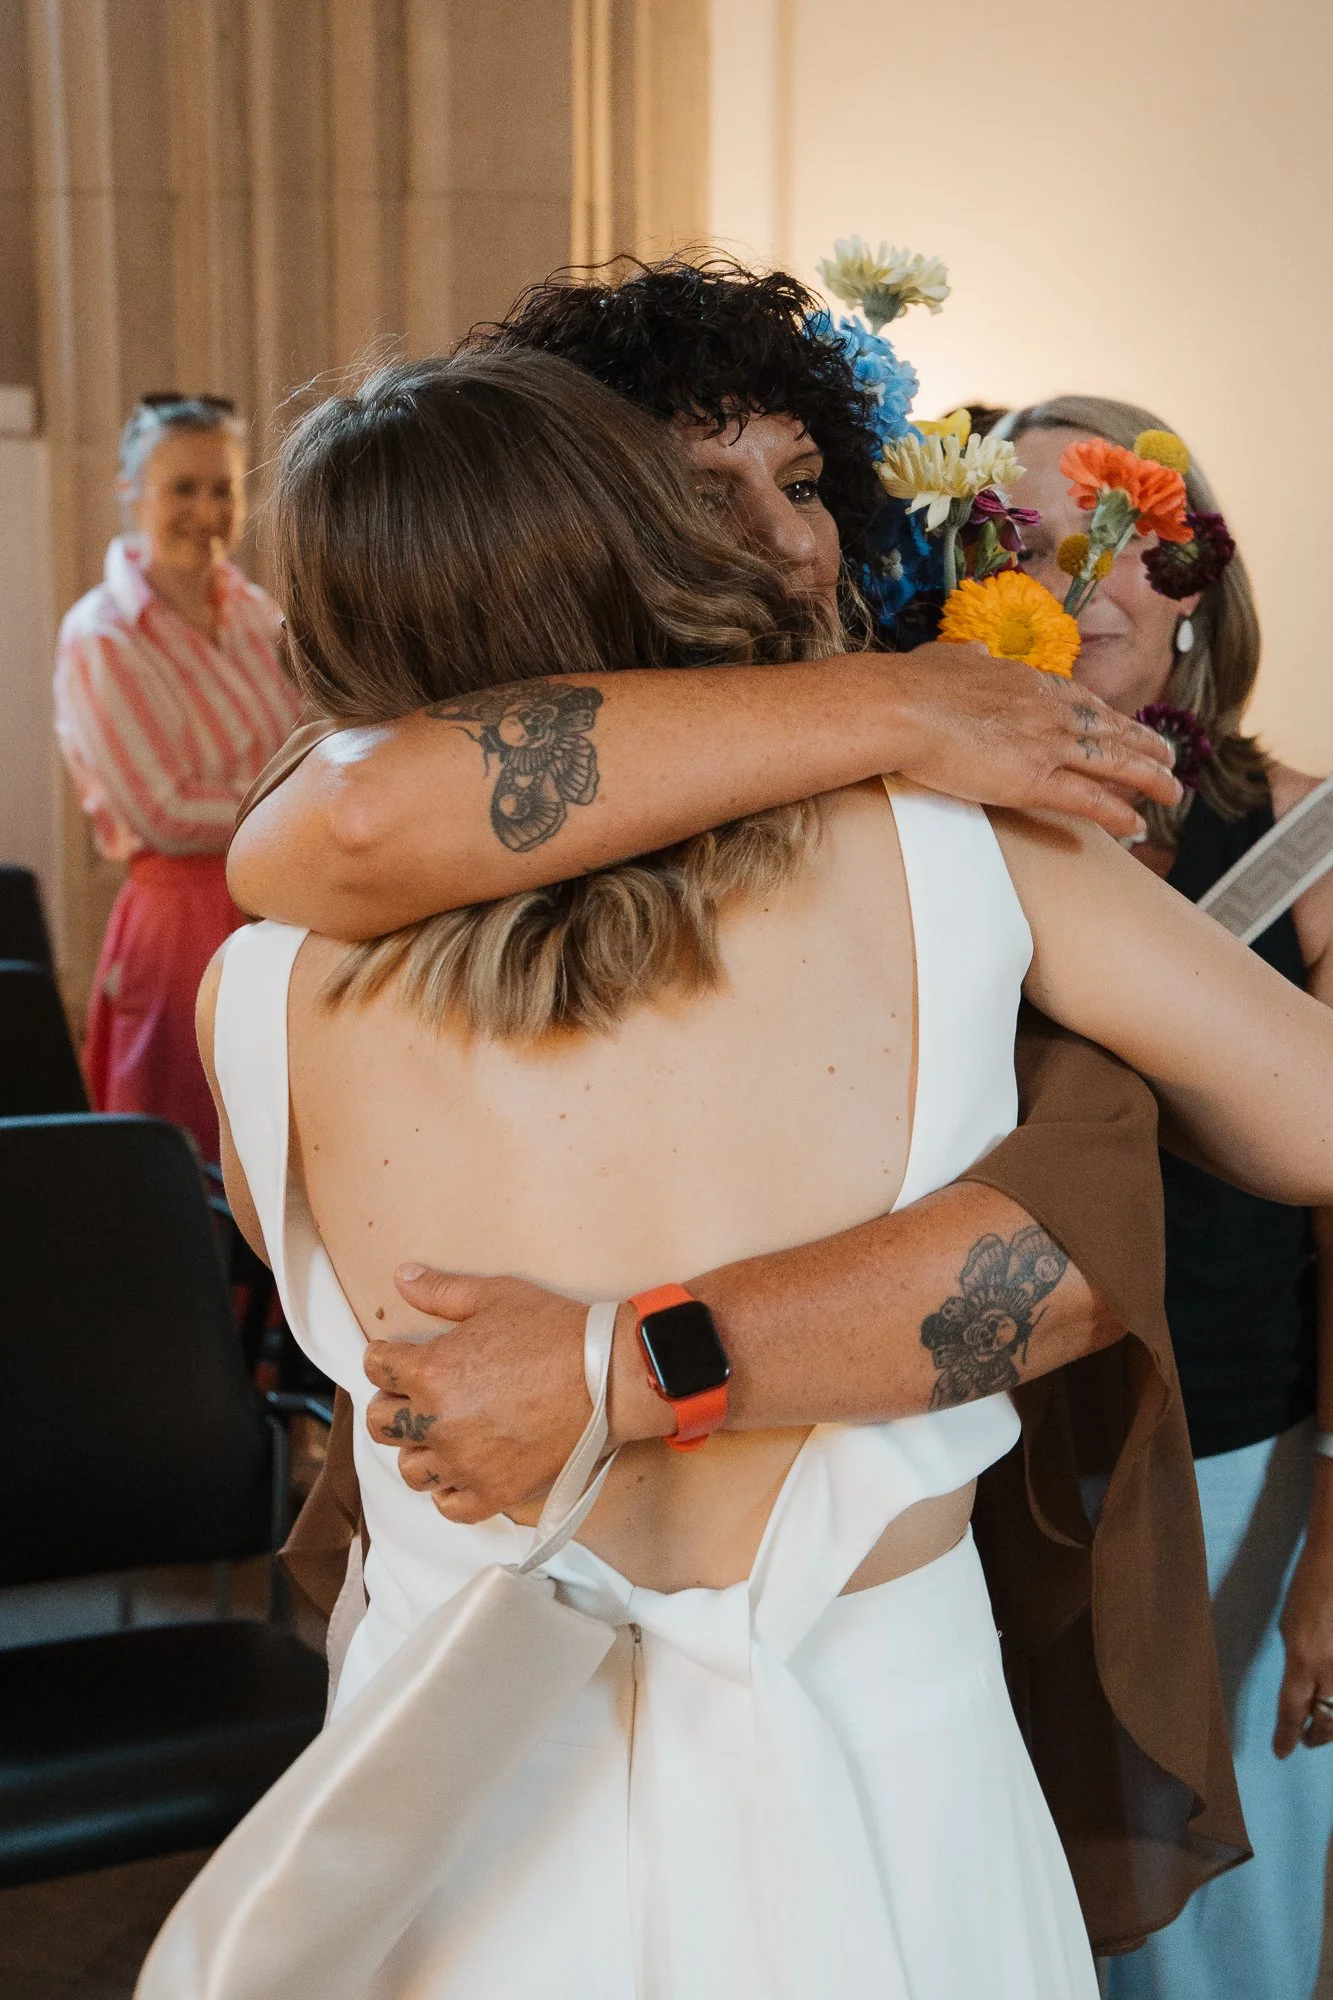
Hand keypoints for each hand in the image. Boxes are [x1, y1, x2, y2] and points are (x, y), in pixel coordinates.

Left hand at [362, 1269, 665, 1522]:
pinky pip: (449, 1506)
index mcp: (430, 1372)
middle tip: (418, 1396)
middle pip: (379, 1425)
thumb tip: (403, 1277)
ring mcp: (464, 1463)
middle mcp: (437, 1422)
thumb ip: (441, 1291)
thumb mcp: (495, 1296)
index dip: (385, 1358)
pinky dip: (449, 1492)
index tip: (398, 1358)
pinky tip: (461, 1470)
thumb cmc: (554, 1332)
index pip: (375, 1369)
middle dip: (392, 1405)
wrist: (608, 1376)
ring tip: (441, 1434)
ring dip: (419, 1450)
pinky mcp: (493, 1492)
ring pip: (410, 1470)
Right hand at [888, 642, 1181, 840]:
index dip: (1105, 716)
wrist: (903, 708)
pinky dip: (1118, 814)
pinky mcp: (1036, 780)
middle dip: (1143, 743)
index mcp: (1027, 681)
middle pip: (1110, 728)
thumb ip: (964, 657)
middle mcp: (1047, 710)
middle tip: (1167, 757)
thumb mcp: (944, 658)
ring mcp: (1046, 745)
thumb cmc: (912, 684)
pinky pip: (1090, 801)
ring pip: (1114, 763)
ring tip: (1172, 792)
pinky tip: (1138, 826)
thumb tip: (971, 649)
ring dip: (1149, 779)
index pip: (1079, 700)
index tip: (1121, 725)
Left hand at [1274, 1472, 1332, 1755]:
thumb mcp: (1289, 1627)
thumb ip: (1296, 1662)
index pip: (1292, 1710)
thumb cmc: (1307, 1591)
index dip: (1285, 1736)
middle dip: (1314, 1736)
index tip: (1280, 1752)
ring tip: (1320, 1728)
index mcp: (1302, 1658)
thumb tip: (1301, 1689)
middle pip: (1327, 1721)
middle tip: (1303, 1741)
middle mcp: (1331, 1668)